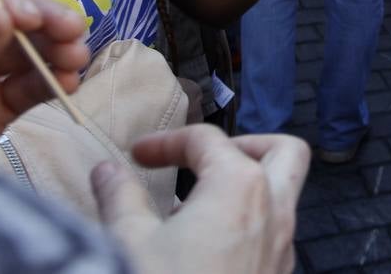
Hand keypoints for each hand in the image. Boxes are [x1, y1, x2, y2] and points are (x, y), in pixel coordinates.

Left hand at [0, 0, 88, 158]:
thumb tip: (4, 17)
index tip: (29, 16)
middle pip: (2, 15)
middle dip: (41, 19)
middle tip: (73, 29)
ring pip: (23, 49)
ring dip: (55, 49)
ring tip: (77, 59)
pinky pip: (29, 87)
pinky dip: (52, 82)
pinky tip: (68, 84)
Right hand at [93, 125, 309, 273]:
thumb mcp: (126, 240)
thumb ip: (119, 196)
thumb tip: (107, 171)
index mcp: (240, 186)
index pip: (207, 140)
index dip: (167, 141)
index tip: (134, 157)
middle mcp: (275, 211)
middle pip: (284, 152)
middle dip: (246, 145)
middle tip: (204, 162)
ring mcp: (282, 249)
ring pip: (283, 197)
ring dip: (246, 190)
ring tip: (193, 211)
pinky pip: (273, 237)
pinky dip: (247, 227)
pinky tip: (204, 250)